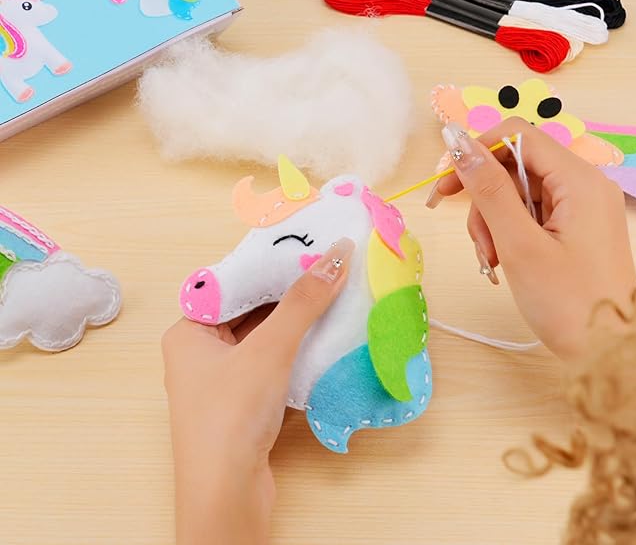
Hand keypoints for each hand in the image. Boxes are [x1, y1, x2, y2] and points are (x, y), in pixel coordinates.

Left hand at [162, 238, 354, 544]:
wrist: (228, 496)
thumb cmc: (231, 416)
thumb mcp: (269, 349)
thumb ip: (303, 301)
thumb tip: (337, 255)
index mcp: (188, 331)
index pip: (232, 283)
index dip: (269, 265)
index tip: (305, 247)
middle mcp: (200, 352)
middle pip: (250, 308)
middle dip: (287, 292)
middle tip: (325, 268)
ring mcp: (221, 379)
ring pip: (262, 336)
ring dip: (295, 320)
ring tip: (331, 294)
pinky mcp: (242, 402)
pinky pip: (270, 361)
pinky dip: (295, 348)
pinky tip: (323, 335)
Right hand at [427, 118, 635, 358]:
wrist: (612, 354)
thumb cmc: (568, 303)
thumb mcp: (519, 244)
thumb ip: (488, 189)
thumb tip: (457, 142)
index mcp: (579, 179)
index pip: (517, 136)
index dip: (477, 152)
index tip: (447, 186)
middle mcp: (584, 184)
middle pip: (515, 167)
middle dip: (486, 201)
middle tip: (478, 242)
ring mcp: (581, 206)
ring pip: (518, 193)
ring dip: (494, 223)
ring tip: (494, 262)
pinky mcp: (575, 227)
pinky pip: (530, 214)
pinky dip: (509, 234)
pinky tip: (505, 261)